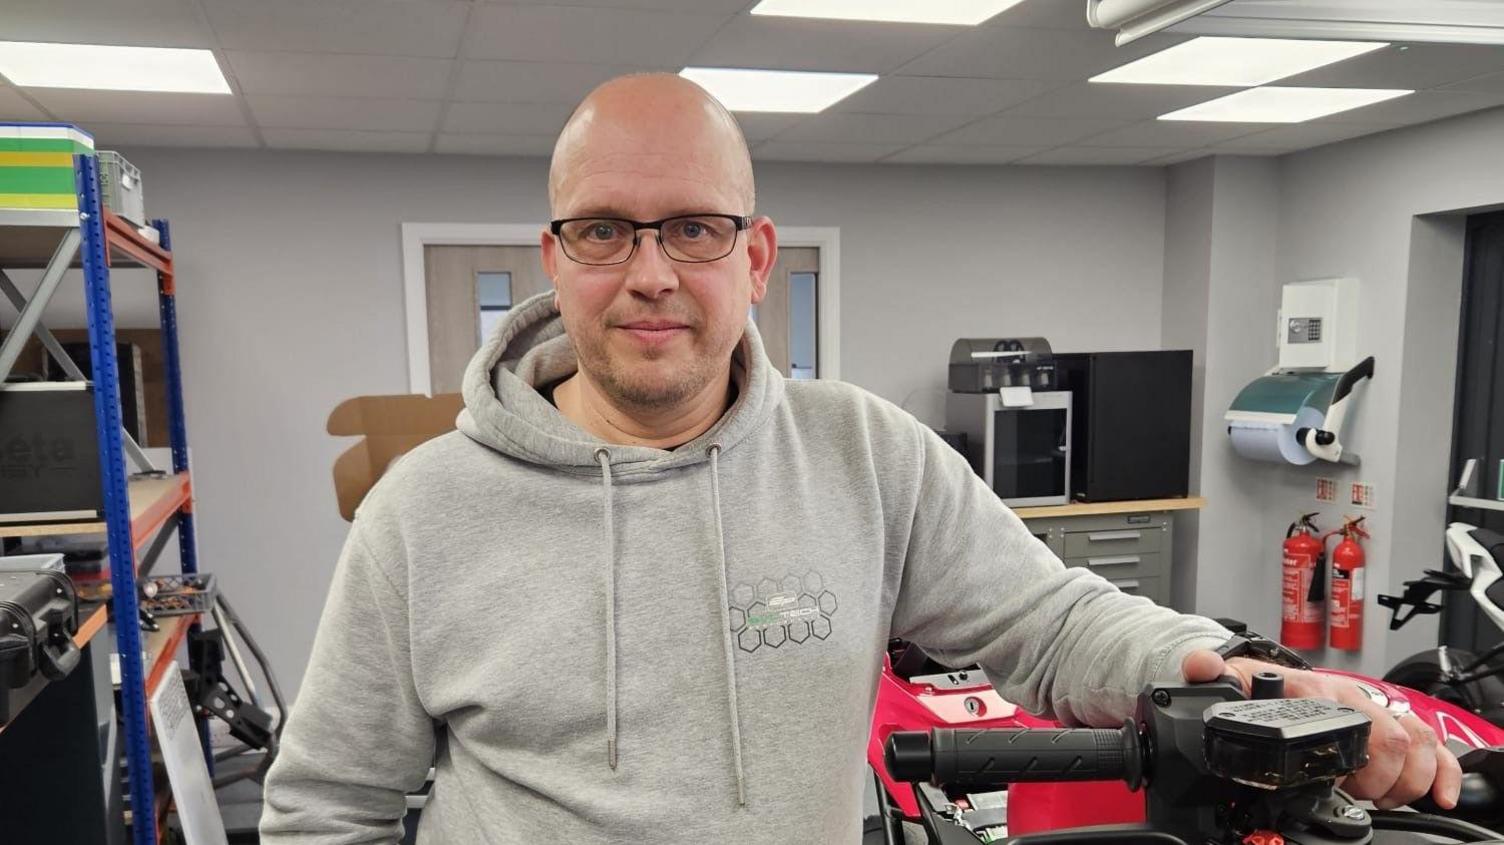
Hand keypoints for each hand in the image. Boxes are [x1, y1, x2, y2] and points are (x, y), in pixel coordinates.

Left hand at [1182, 649, 1461, 809]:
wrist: (1265, 677)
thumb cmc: (1251, 684)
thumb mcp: (1228, 680)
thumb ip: (1209, 671)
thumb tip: (1201, 665)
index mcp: (1313, 689)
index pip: (1351, 722)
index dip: (1355, 763)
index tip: (1343, 788)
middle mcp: (1350, 696)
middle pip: (1393, 740)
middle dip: (1381, 780)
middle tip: (1357, 797)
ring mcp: (1372, 709)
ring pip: (1417, 741)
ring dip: (1407, 778)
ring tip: (1380, 799)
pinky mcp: (1388, 723)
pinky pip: (1429, 744)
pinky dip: (1439, 771)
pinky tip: (1435, 796)